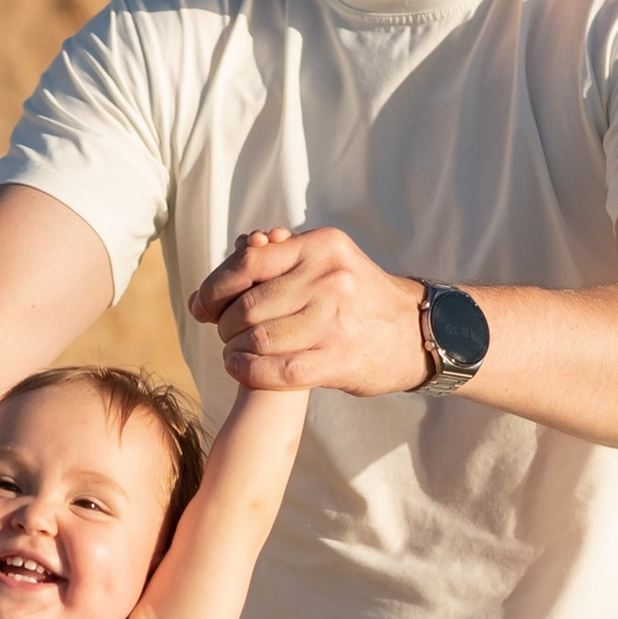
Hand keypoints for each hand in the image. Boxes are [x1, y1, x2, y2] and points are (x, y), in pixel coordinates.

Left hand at [188, 223, 427, 396]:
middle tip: (224, 333)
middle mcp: (328, 279)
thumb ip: (281, 257)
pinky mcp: (338, 360)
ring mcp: (335, 321)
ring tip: (232, 351)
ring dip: (234, 350)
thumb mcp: (328, 259)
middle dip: (225, 324)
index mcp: (320, 247)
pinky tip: (240, 368)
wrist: (415, 330)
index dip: (215, 287)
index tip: (203, 305)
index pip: (248, 262)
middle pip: (248, 306)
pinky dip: (248, 372)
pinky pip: (276, 371)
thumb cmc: (358, 295)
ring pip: (258, 339)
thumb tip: (230, 257)